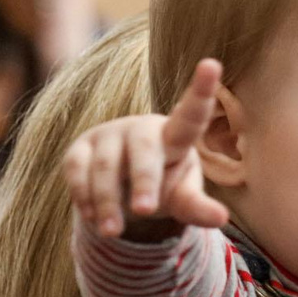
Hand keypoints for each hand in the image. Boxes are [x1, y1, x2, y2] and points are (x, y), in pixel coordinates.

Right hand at [62, 57, 231, 241]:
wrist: (122, 184)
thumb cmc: (163, 183)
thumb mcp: (182, 198)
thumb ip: (198, 208)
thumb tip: (221, 219)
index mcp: (174, 137)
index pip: (190, 116)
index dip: (200, 92)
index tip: (211, 64)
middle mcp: (141, 130)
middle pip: (144, 151)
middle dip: (144, 180)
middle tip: (145, 210)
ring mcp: (108, 136)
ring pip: (106, 167)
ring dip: (108, 201)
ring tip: (113, 232)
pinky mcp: (79, 149)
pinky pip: (77, 171)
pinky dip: (84, 196)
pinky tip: (93, 218)